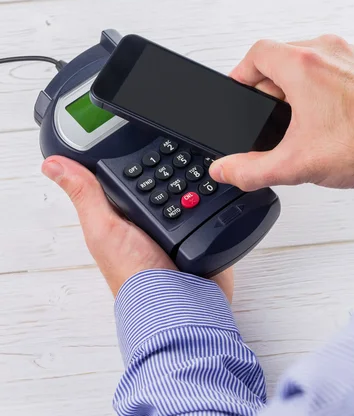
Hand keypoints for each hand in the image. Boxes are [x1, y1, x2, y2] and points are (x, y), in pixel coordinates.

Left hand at [42, 157, 233, 300]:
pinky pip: (207, 206)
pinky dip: (211, 196)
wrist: (178, 305)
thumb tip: (53, 166)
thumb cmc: (136, 275)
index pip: (126, 176)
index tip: (137, 134)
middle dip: (168, 164)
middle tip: (176, 141)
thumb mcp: (103, 228)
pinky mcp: (201, 232)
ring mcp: (177, 227)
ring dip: (194, 179)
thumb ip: (85, 194)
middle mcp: (148, 220)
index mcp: (122, 216)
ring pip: (186, 191)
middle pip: (159, 180)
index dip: (130, 157)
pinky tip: (215, 184)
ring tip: (199, 160)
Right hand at [210, 36, 353, 191]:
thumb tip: (225, 169)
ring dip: (297, 83)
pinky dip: (322, 82)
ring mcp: (349, 54)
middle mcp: (326, 50)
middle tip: (270, 113)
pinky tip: (327, 112)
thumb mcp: (295, 163)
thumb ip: (251, 170)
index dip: (241, 72)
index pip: (256, 54)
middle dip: (269, 84)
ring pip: (308, 59)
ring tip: (299, 116)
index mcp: (303, 65)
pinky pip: (333, 64)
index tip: (240, 89)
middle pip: (281, 57)